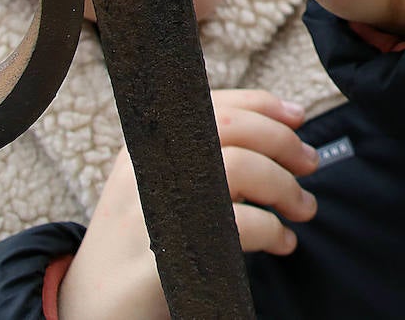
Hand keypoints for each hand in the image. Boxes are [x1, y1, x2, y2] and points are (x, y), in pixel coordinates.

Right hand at [58, 90, 318, 318]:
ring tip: (303, 209)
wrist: (93, 307)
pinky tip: (282, 242)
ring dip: (284, 187)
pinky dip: (271, 230)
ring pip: (239, 168)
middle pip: (232, 129)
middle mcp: (146, 167)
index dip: (263, 105)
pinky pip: (235, 225)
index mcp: (148, 146)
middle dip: (283, 143)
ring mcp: (151, 207)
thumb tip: (278, 136)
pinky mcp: (163, 251)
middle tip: (311, 165)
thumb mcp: (161, 187)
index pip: (213, 104)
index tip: (298, 118)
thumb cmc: (143, 245)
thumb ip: (204, 159)